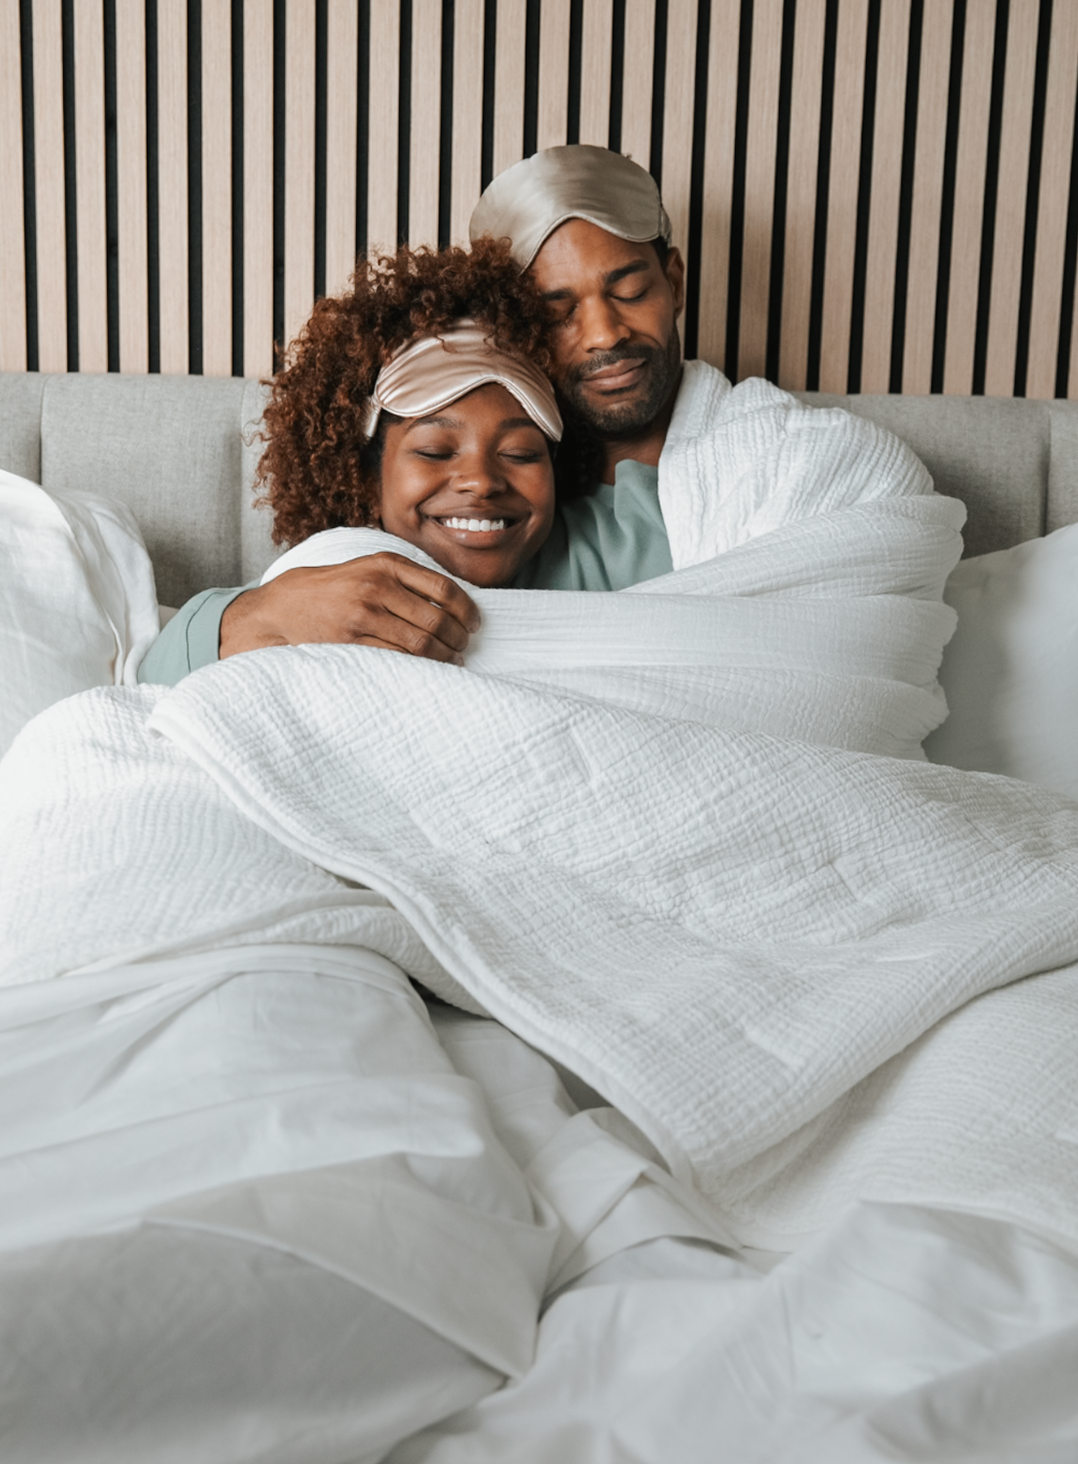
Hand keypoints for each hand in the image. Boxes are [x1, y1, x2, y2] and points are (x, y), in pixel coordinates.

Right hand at [219, 554, 480, 664]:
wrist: (283, 607)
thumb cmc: (332, 588)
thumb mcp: (367, 568)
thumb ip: (405, 578)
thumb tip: (453, 601)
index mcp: (386, 564)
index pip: (444, 589)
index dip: (467, 611)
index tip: (475, 624)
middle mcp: (377, 586)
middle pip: (437, 619)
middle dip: (458, 638)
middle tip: (464, 647)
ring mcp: (364, 615)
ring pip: (421, 643)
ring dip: (444, 656)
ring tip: (452, 660)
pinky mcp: (352, 641)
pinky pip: (398, 658)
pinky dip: (420, 666)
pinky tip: (429, 668)